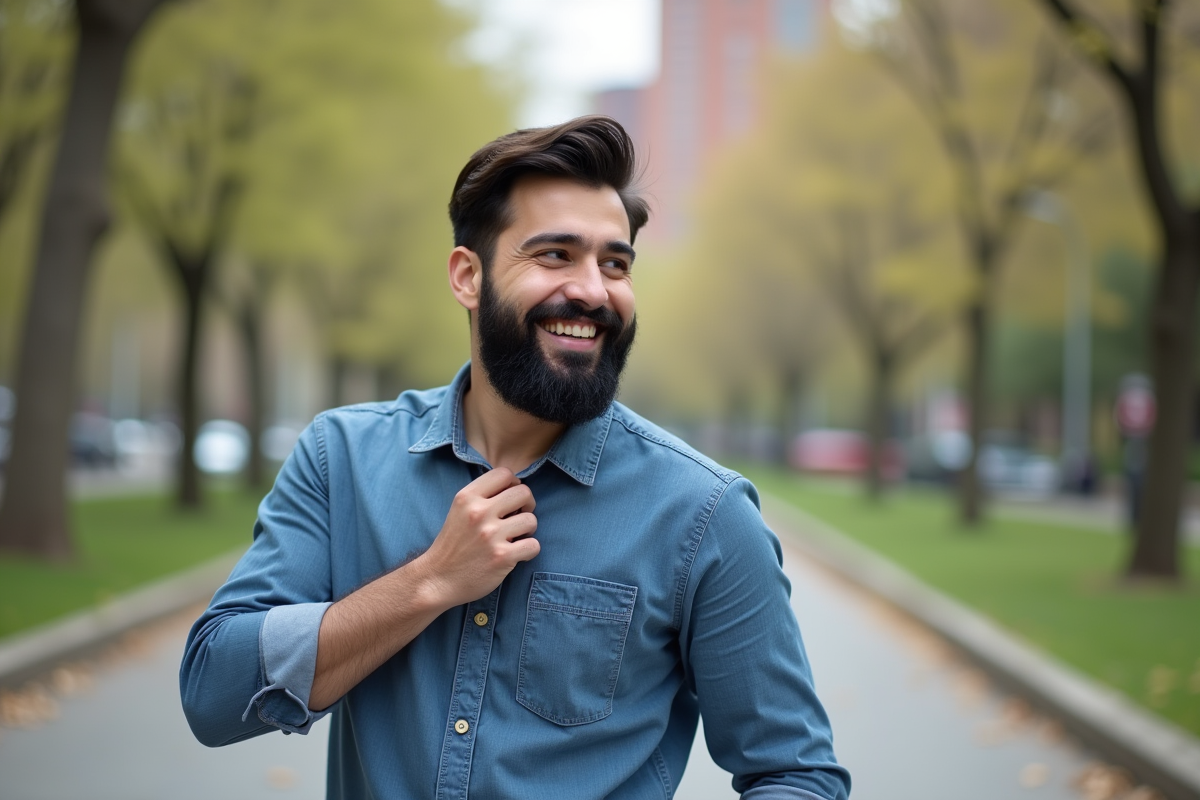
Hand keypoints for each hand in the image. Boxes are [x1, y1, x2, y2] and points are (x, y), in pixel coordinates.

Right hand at [417, 467, 538, 607]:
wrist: (437, 579)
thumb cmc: (453, 544)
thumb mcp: (459, 510)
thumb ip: (483, 496)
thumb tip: (516, 486)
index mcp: (467, 497)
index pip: (505, 473)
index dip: (514, 485)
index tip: (510, 500)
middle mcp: (479, 512)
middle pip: (524, 493)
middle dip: (527, 505)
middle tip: (517, 518)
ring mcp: (491, 535)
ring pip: (532, 520)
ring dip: (527, 530)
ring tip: (514, 538)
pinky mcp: (502, 557)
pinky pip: (534, 545)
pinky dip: (529, 551)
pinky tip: (516, 554)